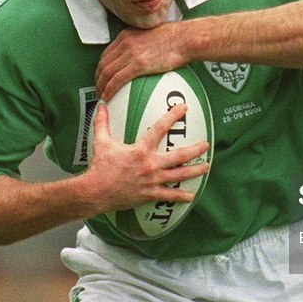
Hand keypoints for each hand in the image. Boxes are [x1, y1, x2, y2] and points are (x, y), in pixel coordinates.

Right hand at [80, 102, 209, 212]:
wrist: (95, 192)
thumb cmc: (99, 167)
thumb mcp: (101, 142)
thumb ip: (102, 123)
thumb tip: (100, 105)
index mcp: (141, 150)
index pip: (160, 128)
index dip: (172, 116)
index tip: (184, 107)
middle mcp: (150, 164)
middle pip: (179, 156)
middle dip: (195, 150)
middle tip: (206, 145)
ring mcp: (152, 181)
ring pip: (180, 175)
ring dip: (195, 171)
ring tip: (207, 166)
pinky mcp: (150, 194)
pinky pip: (169, 196)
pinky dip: (181, 196)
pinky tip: (191, 196)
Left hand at [97, 24, 185, 100]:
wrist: (185, 38)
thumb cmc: (177, 37)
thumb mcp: (152, 34)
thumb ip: (143, 42)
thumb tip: (146, 51)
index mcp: (127, 35)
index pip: (107, 52)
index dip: (101, 66)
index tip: (102, 75)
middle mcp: (125, 43)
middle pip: (103, 63)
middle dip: (98, 77)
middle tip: (99, 87)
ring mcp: (130, 53)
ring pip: (107, 72)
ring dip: (101, 85)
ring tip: (101, 95)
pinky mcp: (138, 64)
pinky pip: (117, 80)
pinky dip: (109, 89)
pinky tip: (107, 96)